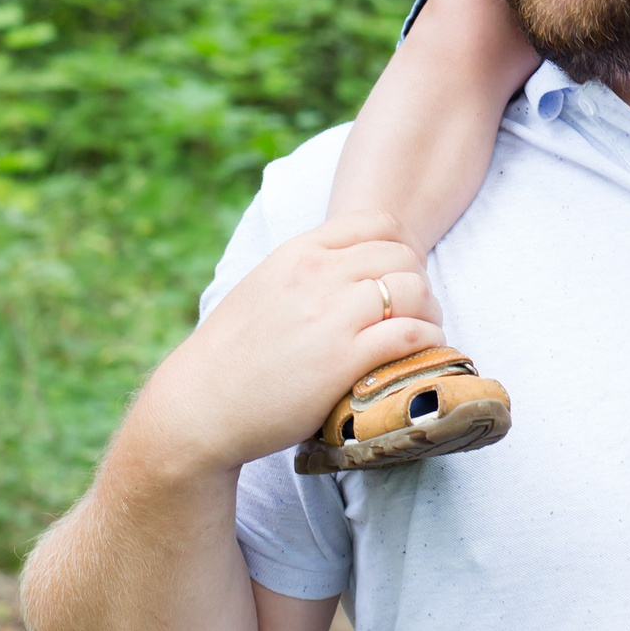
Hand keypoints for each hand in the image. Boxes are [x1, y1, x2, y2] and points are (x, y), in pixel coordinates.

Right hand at [136, 211, 444, 478]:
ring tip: (425, 330)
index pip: (378, 222)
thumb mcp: (263, 288)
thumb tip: (352, 265)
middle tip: (416, 309)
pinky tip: (424, 352)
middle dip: (418, 281)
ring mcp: (331, 316)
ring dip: (430, 311)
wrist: (199, 408)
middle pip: (403, 255)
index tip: (398, 276)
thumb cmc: (232, 355)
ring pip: (413, 290)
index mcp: (297, 253)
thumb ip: (306, 270)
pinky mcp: (344, 359)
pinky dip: (429, 340)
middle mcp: (316, 275)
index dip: (401, 247)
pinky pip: (411, 334)